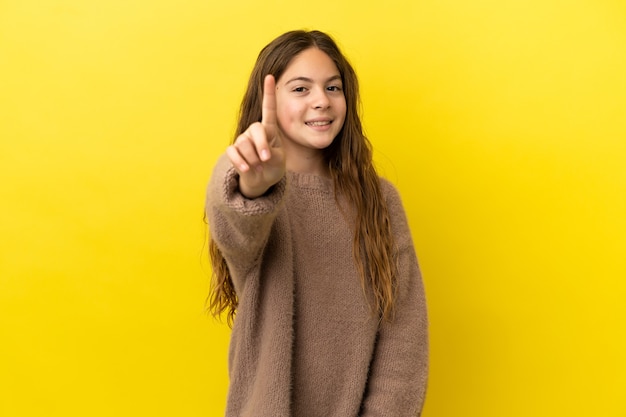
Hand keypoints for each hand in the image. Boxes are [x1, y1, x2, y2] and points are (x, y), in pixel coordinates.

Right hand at [226, 74, 285, 198]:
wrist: (262, 179)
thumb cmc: (274, 165)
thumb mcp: (279, 159)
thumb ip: (271, 152)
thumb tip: (258, 152)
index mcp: (269, 129)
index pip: (269, 108)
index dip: (268, 93)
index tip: (270, 77)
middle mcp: (254, 131)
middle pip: (255, 130)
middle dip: (261, 145)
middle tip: (266, 159)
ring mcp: (243, 140)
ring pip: (244, 144)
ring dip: (253, 158)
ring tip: (258, 166)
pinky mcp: (233, 151)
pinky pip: (233, 152)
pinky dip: (240, 162)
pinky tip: (247, 169)